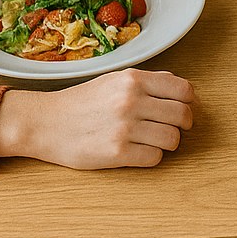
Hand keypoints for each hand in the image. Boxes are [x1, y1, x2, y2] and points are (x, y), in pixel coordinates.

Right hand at [0, 69, 195, 169]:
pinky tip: (139, 152)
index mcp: (133, 79)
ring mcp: (125, 127)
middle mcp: (132, 100)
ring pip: (172, 139)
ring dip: (168, 143)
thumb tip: (180, 90)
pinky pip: (154, 159)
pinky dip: (151, 157)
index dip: (190, 102)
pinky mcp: (117, 153)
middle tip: (173, 128)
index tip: (185, 108)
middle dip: (183, 125)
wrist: (46, 122)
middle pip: (182, 115)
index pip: (182, 89)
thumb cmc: (81, 102)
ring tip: (154, 141)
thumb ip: (146, 82)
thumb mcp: (114, 80)